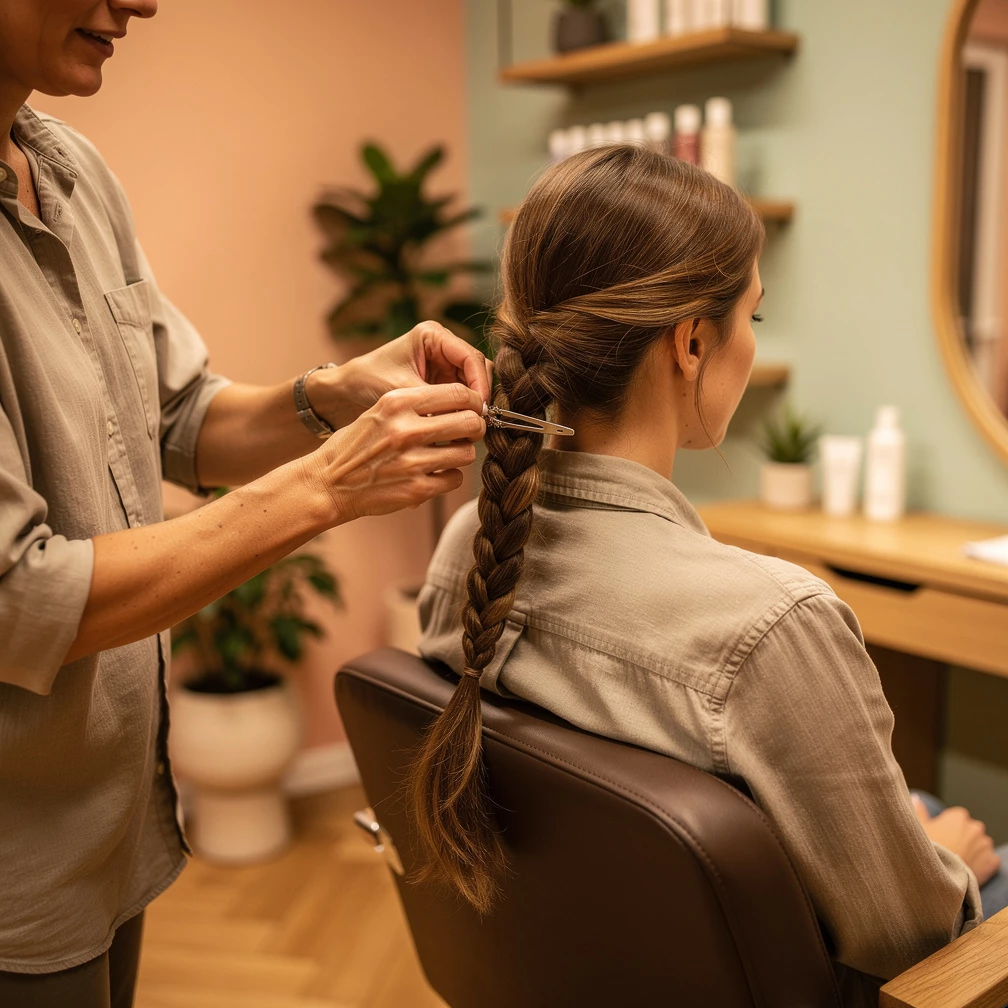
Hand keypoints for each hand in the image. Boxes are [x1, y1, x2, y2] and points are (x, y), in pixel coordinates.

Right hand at [299, 382, 485, 521]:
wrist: (328, 483)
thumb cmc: (356, 444)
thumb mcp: (380, 410)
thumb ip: (417, 403)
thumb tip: (464, 402)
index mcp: (397, 402)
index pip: (458, 393)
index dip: (474, 401)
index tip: (473, 409)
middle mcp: (406, 430)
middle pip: (470, 422)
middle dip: (475, 427)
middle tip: (469, 432)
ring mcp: (412, 462)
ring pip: (466, 453)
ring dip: (461, 454)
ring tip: (447, 454)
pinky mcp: (416, 489)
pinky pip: (455, 478)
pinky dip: (449, 477)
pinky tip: (434, 473)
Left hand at [310, 321, 491, 429]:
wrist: (349, 388)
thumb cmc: (369, 380)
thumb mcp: (402, 389)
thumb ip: (435, 399)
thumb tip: (466, 418)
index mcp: (433, 335)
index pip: (470, 356)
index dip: (479, 383)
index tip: (479, 408)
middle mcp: (443, 345)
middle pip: (478, 368)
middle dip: (479, 394)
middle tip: (478, 421)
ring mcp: (444, 363)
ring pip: (474, 383)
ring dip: (473, 403)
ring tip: (469, 426)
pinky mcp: (442, 381)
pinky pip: (463, 394)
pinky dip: (463, 409)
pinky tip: (460, 426)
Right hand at [912, 794, 1000, 885]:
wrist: (941, 875)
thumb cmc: (929, 848)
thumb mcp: (918, 826)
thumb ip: (919, 810)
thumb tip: (917, 799)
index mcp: (958, 816)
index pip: (956, 817)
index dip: (947, 826)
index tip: (940, 835)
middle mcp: (975, 827)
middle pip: (969, 830)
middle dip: (962, 837)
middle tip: (948, 848)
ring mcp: (985, 845)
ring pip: (980, 845)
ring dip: (973, 850)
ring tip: (958, 859)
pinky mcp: (992, 862)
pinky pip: (989, 860)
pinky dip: (982, 863)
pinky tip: (969, 867)